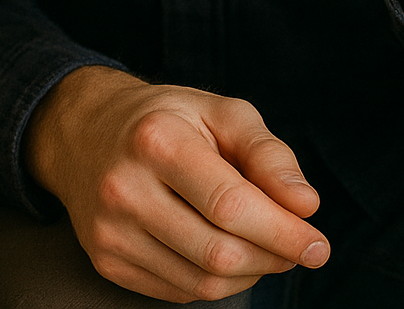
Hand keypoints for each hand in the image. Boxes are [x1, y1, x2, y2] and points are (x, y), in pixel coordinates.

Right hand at [24, 65, 328, 301]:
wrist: (84, 131)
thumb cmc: (167, 119)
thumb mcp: (220, 112)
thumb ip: (268, 154)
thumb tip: (306, 205)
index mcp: (156, 139)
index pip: (231, 205)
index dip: (284, 233)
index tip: (319, 245)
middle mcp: (124, 187)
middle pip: (220, 253)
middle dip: (272, 256)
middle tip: (295, 244)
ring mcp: (110, 229)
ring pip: (203, 284)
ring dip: (248, 274)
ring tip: (257, 243)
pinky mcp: (106, 259)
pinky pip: (179, 292)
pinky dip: (214, 281)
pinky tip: (217, 248)